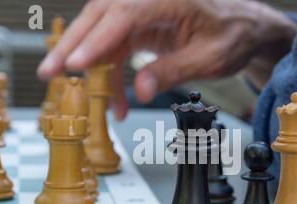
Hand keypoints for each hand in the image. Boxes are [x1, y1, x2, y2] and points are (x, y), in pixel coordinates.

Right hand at [38, 0, 296, 119]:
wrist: (245, 28)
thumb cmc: (233, 36)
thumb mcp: (209, 59)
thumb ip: (173, 71)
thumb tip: (140, 91)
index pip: (122, 16)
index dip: (96, 41)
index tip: (76, 65)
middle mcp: (148, 0)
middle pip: (100, 18)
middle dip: (74, 47)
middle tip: (50, 73)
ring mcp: (143, 13)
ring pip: (102, 34)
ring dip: (90, 66)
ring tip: (83, 96)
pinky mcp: (142, 27)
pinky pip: (117, 48)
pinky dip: (112, 75)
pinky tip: (116, 100)